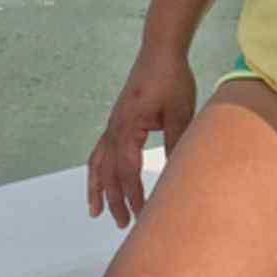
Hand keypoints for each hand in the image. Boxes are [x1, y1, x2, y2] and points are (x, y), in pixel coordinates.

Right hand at [87, 45, 196, 226]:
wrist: (159, 52)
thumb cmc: (172, 79)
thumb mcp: (181, 112)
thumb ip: (177, 142)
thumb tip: (177, 173)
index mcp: (128, 128)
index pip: (128, 171)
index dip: (134, 196)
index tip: (143, 216)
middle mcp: (114, 129)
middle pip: (110, 172)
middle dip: (116, 200)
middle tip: (126, 224)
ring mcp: (112, 125)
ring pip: (98, 164)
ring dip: (99, 189)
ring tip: (97, 213)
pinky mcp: (116, 122)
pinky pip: (99, 151)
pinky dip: (96, 171)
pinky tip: (99, 182)